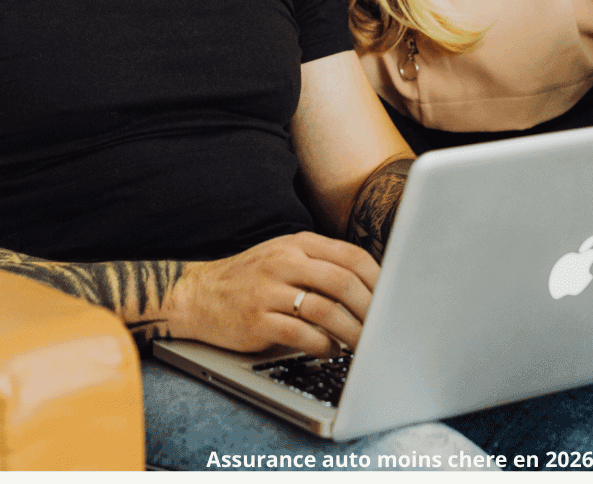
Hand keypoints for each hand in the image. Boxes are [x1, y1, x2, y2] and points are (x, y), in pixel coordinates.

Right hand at [164, 231, 378, 355]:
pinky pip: (301, 334)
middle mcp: (284, 261)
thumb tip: (370, 285)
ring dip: (352, 332)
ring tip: (364, 345)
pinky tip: (331, 350)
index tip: (394, 298)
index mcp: (296, 243)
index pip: (350, 256)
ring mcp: (269, 290)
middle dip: (371, 309)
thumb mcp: (283, 256)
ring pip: (325, 310)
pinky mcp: (257, 320)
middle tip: (385, 328)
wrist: (198, 295)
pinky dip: (323, 345)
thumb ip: (320, 264)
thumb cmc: (250, 278)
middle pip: (343, 282)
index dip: (378, 279)